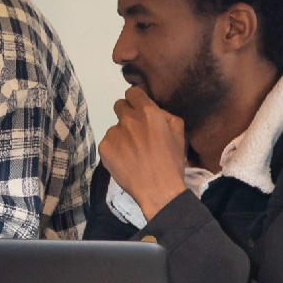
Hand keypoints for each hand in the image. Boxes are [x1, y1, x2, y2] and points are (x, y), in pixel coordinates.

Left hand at [99, 86, 188, 220]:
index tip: (140, 110)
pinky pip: (108, 142)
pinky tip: (125, 160)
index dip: (136, 100)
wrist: (158, 190)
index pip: (133, 92)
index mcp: (148, 112)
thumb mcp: (179, 133)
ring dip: (122, 135)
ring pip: (115, 127)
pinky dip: (114, 149)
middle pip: (120, 105)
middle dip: (127, 114)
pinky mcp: (104, 148)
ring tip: (133, 152)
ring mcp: (113, 133)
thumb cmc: (171, 162)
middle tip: (136, 132)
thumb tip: (154, 110)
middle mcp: (128, 119)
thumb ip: (165, 115)